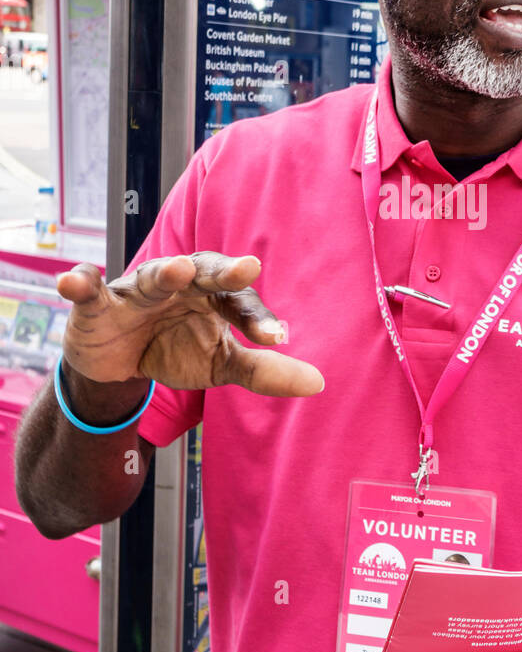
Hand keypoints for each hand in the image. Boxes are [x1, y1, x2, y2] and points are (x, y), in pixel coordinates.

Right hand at [56, 253, 323, 396]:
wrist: (119, 366)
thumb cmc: (177, 349)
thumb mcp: (221, 365)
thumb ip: (264, 371)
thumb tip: (319, 383)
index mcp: (212, 295)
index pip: (240, 302)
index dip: (258, 319)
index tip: (277, 340)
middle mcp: (179, 284)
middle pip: (205, 272)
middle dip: (223, 271)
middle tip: (247, 269)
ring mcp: (138, 290)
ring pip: (153, 276)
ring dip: (165, 272)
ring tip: (180, 269)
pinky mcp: (98, 304)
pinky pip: (89, 290)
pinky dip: (79, 283)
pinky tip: (72, 281)